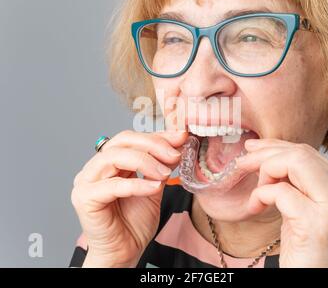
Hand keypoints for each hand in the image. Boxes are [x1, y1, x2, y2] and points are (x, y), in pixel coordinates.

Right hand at [71, 130, 187, 266]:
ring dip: (145, 161)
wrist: (124, 252)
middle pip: (122, 141)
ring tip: (165, 173)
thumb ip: (160, 166)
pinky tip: (155, 187)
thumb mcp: (154, 187)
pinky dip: (137, 184)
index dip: (157, 136)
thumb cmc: (134, 223)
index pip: (132, 139)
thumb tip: (177, 145)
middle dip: (152, 145)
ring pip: (114, 157)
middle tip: (175, 154)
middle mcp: (95, 167)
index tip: (180, 136)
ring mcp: (86, 181)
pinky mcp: (84, 198)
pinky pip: (113, 185)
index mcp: (110, 162)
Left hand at [235, 138, 327, 267]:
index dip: (276, 146)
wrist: (315, 282)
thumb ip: (294, 180)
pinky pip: (280, 191)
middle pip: (301, 153)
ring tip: (257, 192)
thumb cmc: (307, 250)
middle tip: (243, 164)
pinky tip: (255, 207)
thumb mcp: (303, 207)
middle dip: (265, 154)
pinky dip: (261, 194)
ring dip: (265, 171)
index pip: (309, 152)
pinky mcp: (317, 223)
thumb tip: (264, 151)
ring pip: (295, 162)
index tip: (253, 149)